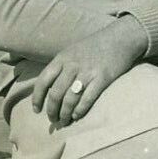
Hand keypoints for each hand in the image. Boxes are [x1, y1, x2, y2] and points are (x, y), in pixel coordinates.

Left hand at [32, 16, 146, 125]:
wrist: (120, 37)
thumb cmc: (95, 45)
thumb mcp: (73, 50)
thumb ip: (62, 66)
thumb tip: (51, 87)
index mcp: (62, 58)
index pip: (43, 81)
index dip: (37, 98)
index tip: (36, 110)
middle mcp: (72, 66)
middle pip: (56, 93)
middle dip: (52, 110)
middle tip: (53, 120)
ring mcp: (87, 72)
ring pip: (70, 99)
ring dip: (65, 114)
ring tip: (64, 122)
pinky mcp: (102, 78)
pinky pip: (87, 99)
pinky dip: (80, 110)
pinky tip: (77, 116)